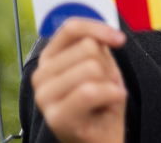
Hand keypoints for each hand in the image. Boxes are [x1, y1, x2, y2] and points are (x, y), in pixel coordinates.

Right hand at [31, 19, 127, 142]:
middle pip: (88, 48)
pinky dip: (111, 94)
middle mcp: (41, 75)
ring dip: (110, 82)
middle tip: (106, 84)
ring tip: (106, 95)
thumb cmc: (102, 100)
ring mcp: (44, 97)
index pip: (71, 28)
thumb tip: (109, 29)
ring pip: (91, 67)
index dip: (99, 28)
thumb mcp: (102, 65)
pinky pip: (91, 91)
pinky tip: (110, 104)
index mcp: (50, 58)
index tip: (119, 40)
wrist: (102, 137)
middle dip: (108, 65)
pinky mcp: (56, 118)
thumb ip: (98, 44)